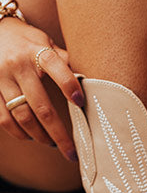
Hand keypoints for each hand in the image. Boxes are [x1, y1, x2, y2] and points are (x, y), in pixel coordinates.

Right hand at [0, 18, 81, 161]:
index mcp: (37, 51)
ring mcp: (2, 78)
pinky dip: (18, 132)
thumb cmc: (27, 41)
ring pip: (22, 116)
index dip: (69, 85)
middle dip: (59, 134)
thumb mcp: (46, 42)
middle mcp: (19, 65)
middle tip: (71, 151)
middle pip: (42, 106)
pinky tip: (30, 136)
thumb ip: (65, 61)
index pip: (56, 67)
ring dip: (40, 135)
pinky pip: (4, 118)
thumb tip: (91, 81)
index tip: (81, 103)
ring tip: (51, 143)